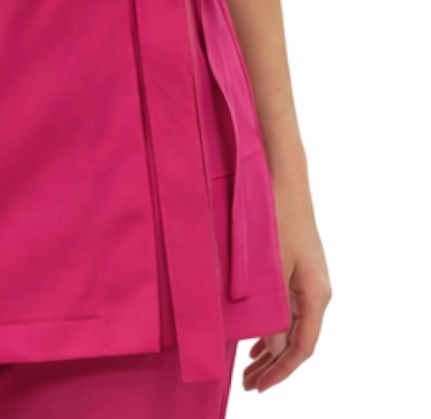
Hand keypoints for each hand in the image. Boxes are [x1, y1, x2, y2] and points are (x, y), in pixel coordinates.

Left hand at [242, 178, 331, 392]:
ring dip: (271, 349)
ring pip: (291, 327)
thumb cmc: (276, 217)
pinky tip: (256, 338)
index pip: (303, 347)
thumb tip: (273, 350)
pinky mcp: (296, 269)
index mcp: (316, 294)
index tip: (259, 386)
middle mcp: (316, 291)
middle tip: (248, 385)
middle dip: (274, 366)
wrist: (283, 177)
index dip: (281, 371)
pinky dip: (272, 328)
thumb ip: (273, 310)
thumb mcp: (272, 268)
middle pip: (297, 341)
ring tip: (249, 368)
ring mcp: (307, 280)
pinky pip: (287, 310)